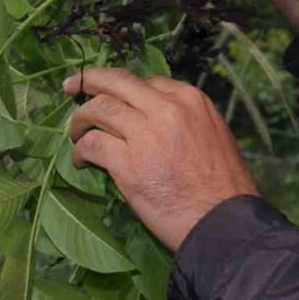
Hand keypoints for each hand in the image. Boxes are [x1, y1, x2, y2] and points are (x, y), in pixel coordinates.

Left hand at [63, 67, 258, 251]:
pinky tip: (81, 159)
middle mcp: (166, 108)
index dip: (125, 89)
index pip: (147, 81)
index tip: (115, 97)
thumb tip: (157, 120)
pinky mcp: (127, 163)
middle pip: (117, 82)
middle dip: (89, 80)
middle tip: (73, 85)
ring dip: (80, 119)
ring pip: (99, 109)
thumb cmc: (225, 185)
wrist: (222, 219)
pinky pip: (93, 144)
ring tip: (75, 132)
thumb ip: (185, 119)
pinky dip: (81, 150)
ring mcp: (145, 133)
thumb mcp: (214, 134)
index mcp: (189, 99)